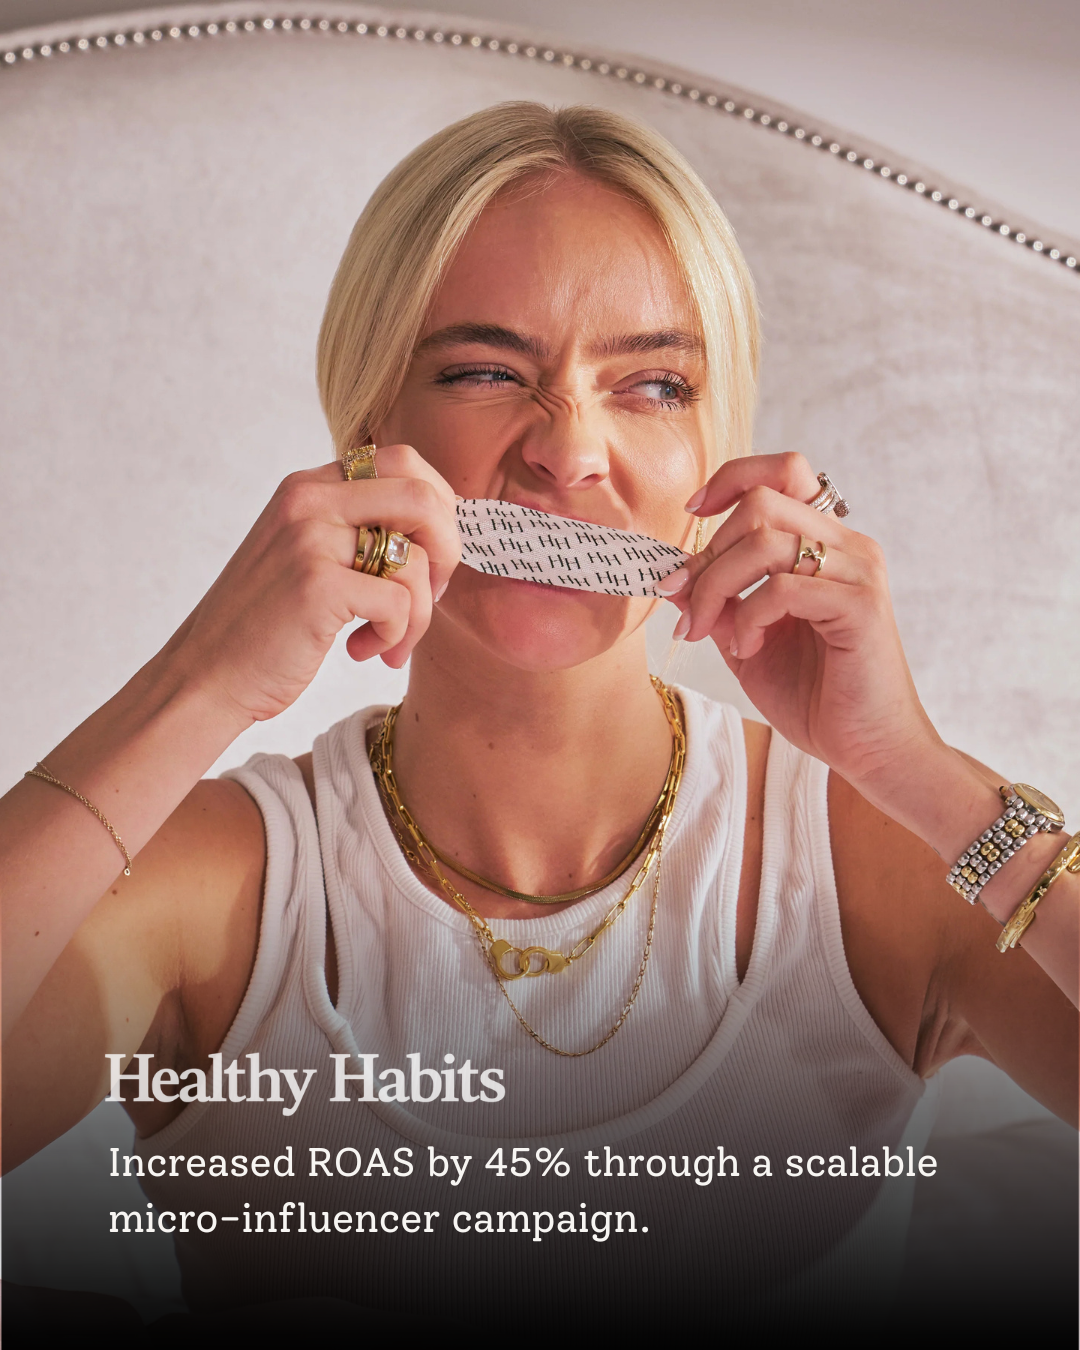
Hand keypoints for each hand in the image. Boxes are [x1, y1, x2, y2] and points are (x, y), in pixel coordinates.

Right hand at [168, 446, 460, 724]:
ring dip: (421, 616)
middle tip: (431, 597)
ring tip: (389, 643)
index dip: (438, 510)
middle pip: (425, 496)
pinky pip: (401, 604)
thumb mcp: (306, 554)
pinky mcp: (317, 584)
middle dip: (448, 553)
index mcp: (310, 486)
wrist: (205, 675)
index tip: (430, 561)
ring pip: (418, 560)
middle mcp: (310, 500)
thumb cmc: (266, 624)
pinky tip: (364, 651)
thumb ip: (355, 528)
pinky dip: (397, 636)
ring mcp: (311, 538)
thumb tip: (442, 525)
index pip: (403, 462)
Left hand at [655, 453, 938, 795]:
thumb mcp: (747, 640)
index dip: (731, 478)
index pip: (784, 471)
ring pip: (766, 538)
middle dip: (707, 552)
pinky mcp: (860, 607)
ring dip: (717, 584)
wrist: (868, 750)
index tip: (692, 514)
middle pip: (760, 501)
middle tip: (686, 603)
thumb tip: (672, 575)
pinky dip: (748, 615)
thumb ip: (718, 602)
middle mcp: (848, 546)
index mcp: (826, 543)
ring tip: (707, 630)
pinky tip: (746, 647)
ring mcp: (858, 573)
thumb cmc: (816, 695)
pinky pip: (783, 587)